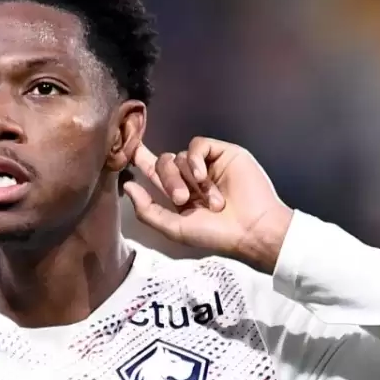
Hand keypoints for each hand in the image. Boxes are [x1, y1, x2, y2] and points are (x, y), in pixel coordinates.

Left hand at [122, 137, 293, 273]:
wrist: (252, 228)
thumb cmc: (216, 234)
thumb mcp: (175, 228)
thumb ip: (148, 210)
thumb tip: (128, 186)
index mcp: (180, 195)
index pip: (154, 173)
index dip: (140, 161)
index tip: (127, 151)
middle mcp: (191, 178)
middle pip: (164, 163)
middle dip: (168, 180)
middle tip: (182, 199)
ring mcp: (207, 165)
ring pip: (179, 156)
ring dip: (187, 178)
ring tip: (208, 199)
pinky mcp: (222, 153)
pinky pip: (198, 145)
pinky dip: (195, 159)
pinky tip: (203, 176)